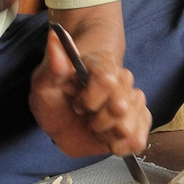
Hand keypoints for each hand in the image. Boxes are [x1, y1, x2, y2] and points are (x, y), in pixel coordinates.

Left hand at [30, 32, 148, 157]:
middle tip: (86, 119)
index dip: (90, 99)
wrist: (62, 120)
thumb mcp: (43, 84)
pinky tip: (109, 142)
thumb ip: (53, 65)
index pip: (107, 79)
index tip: (77, 105)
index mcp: (100, 65)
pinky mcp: (137, 122)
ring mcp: (132, 102)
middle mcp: (121, 81)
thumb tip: (54, 38)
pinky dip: (123, 145)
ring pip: (131, 124)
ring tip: (95, 129)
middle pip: (121, 106)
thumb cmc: (54, 98)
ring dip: (108, 133)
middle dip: (98, 121)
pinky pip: (140, 137)